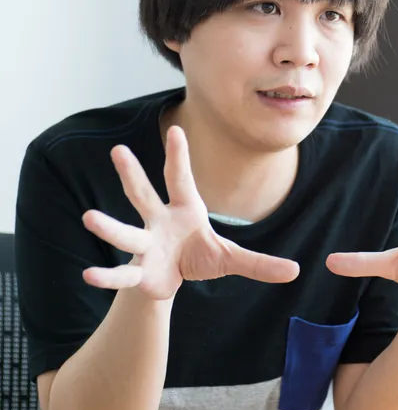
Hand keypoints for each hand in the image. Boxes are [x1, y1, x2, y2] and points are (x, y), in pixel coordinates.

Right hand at [81, 125, 298, 299]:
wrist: (171, 280)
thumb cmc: (198, 256)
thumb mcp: (230, 258)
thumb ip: (259, 263)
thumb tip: (295, 271)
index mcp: (184, 210)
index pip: (181, 179)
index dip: (178, 156)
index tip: (176, 129)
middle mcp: (159, 220)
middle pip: (144, 194)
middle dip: (132, 173)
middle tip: (118, 151)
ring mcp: (146, 244)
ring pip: (127, 232)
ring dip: (109, 226)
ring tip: (89, 218)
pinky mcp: (138, 271)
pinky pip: (121, 273)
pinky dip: (107, 276)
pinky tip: (89, 276)